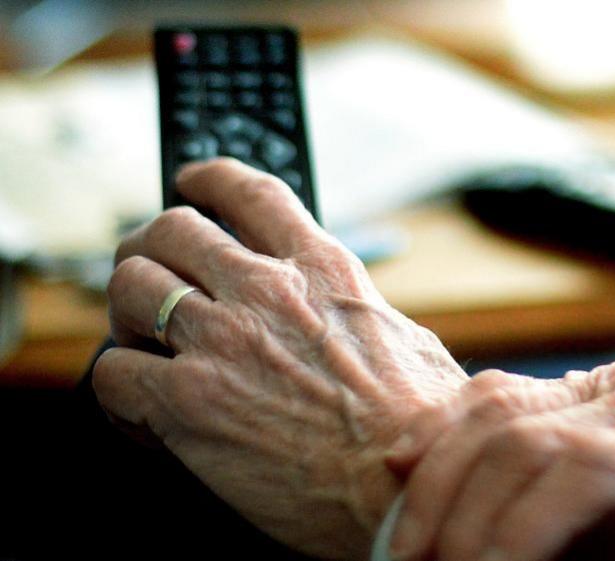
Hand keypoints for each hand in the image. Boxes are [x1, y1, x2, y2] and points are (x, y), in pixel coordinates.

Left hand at [93, 158, 468, 559]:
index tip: (193, 181)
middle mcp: (266, 292)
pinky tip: (136, 407)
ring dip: (128, 311)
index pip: (250, 193)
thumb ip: (361, 312)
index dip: (211, 178)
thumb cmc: (420, 423)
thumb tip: (354, 316)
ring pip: (130, 286)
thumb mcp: (407, 338)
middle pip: (171, 229)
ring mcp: (221, 342)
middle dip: (149, 246)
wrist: (406, 482)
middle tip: (149, 267)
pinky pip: (113, 373)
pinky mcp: (186, 402)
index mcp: (323, 270)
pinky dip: (117, 388)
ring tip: (140, 336)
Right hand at [386, 349, 614, 560]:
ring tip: (402, 550)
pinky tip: (405, 475)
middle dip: (460, 521)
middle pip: (522, 443)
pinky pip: (494, 393)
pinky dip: (442, 432)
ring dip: (436, 482)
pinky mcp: (583, 382)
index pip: (586, 469)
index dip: (521, 528)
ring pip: (494, 411)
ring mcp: (606, 381)